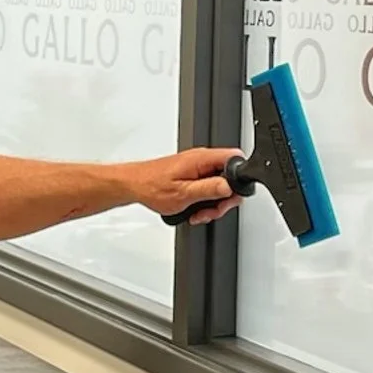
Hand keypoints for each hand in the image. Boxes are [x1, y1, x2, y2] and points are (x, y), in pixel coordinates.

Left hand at [123, 147, 243, 224]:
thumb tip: (229, 186)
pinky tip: (193, 209)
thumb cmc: (151, 186)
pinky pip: (207, 187)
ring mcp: (197, 167)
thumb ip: (209, 189)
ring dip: (212, 203)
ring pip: (219, 185)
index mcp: (202, 159)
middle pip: (229, 177)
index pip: (234, 159)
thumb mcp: (184, 193)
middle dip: (224, 199)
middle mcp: (201, 160)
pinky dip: (203, 201)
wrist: (134, 185)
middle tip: (210, 210)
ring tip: (198, 213)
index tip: (228, 197)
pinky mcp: (192, 174)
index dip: (238, 179)